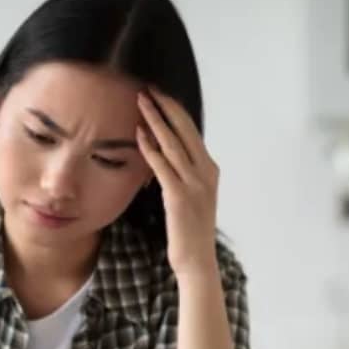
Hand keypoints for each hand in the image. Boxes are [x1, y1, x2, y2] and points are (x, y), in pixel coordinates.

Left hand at [135, 86, 219, 279]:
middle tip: (149, 89)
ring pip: (173, 143)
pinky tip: (139, 135)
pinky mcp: (179, 196)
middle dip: (166, 106)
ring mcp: (194, 183)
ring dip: (155, 120)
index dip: (176, 110)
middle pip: (185, 129)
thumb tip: (166, 154)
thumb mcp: (191, 195)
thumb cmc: (190, 229)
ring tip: (140, 102)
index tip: (160, 94)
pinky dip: (151, 148)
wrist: (197, 259)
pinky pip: (163, 166)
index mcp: (210, 169)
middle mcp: (206, 172)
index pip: (192, 131)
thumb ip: (183, 174)